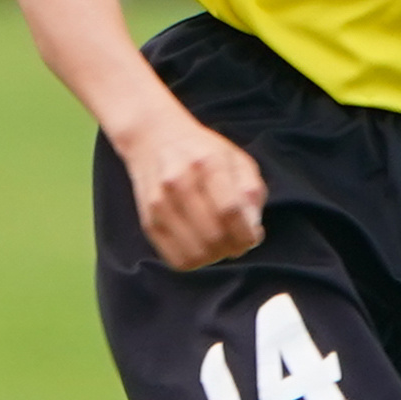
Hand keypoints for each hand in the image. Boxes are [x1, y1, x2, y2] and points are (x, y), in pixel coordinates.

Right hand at [119, 117, 268, 269]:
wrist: (153, 139)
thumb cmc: (202, 151)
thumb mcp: (236, 159)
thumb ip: (250, 192)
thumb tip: (252, 229)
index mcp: (207, 164)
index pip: (230, 211)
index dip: (246, 233)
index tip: (252, 237)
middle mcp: (179, 183)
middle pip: (213, 236)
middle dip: (233, 247)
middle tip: (237, 242)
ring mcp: (160, 204)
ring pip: (195, 253)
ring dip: (214, 256)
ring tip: (219, 244)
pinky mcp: (148, 222)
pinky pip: (176, 259)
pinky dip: (195, 260)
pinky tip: (201, 246)